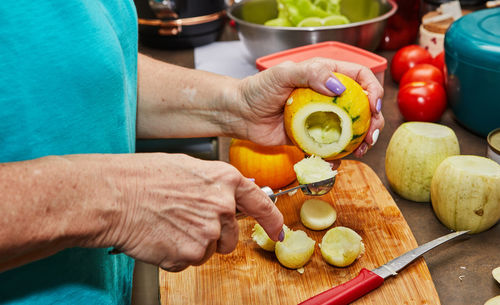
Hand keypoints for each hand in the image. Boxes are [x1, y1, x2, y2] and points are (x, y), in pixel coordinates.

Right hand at [96, 153, 282, 271]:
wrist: (114, 196)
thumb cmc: (142, 177)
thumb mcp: (188, 168)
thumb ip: (215, 184)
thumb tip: (228, 196)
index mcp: (225, 181)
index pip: (260, 204)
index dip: (272, 221)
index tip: (278, 231)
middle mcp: (222, 207)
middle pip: (231, 235)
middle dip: (215, 234)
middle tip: (186, 222)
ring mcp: (208, 233)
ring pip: (209, 250)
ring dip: (193, 244)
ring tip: (168, 226)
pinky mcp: (190, 254)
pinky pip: (189, 261)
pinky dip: (175, 254)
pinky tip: (160, 237)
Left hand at [234, 57, 383, 156]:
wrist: (240, 114)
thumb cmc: (257, 89)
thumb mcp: (282, 74)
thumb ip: (310, 74)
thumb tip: (339, 87)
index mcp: (325, 74)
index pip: (360, 77)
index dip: (372, 89)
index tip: (373, 106)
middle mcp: (328, 96)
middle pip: (363, 106)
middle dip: (373, 121)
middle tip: (371, 135)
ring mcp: (321, 118)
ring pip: (351, 129)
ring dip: (361, 141)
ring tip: (361, 151)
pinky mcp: (312, 137)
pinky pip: (331, 147)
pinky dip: (338, 156)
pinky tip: (338, 161)